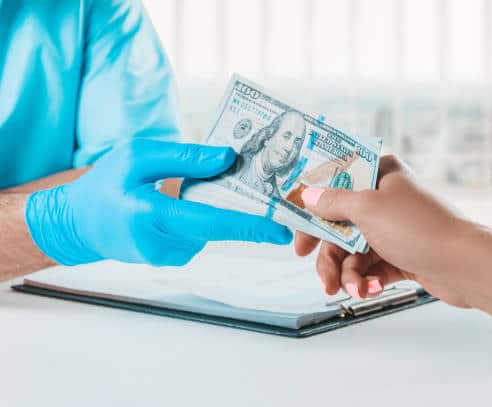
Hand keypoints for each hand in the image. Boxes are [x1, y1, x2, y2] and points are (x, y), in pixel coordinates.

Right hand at [26, 139, 291, 265]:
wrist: (77, 224)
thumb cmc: (105, 184)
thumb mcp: (138, 156)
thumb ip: (185, 158)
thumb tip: (229, 158)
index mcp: (151, 215)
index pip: (210, 222)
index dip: (249, 226)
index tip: (281, 230)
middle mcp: (161, 244)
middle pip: (218, 230)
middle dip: (249, 219)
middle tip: (275, 210)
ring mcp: (165, 256)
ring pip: (209, 231)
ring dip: (218, 212)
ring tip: (202, 190)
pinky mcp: (169, 259)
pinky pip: (198, 235)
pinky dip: (202, 219)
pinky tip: (185, 205)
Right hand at [295, 155, 473, 307]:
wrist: (465, 267)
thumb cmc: (418, 228)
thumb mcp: (367, 209)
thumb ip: (333, 202)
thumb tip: (308, 194)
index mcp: (380, 175)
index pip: (336, 184)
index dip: (313, 208)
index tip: (298, 230)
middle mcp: (386, 198)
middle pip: (340, 224)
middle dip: (329, 253)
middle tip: (318, 272)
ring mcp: (394, 228)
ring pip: (354, 250)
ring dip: (348, 273)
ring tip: (352, 290)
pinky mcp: (401, 254)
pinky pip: (372, 266)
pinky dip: (367, 279)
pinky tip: (371, 289)